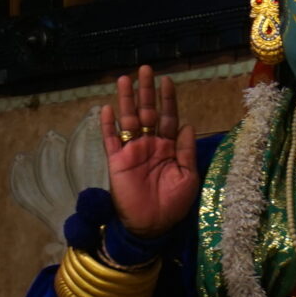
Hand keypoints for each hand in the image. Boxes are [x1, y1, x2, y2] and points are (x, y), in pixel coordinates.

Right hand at [101, 66, 200, 238]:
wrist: (151, 227)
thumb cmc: (172, 205)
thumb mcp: (188, 177)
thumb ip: (186, 151)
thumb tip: (188, 124)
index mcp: (169, 147)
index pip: (169, 117)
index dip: (168, 99)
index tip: (167, 80)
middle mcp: (150, 145)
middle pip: (147, 112)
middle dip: (146, 91)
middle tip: (146, 69)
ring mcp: (132, 151)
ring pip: (128, 120)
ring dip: (126, 99)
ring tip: (125, 79)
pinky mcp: (117, 161)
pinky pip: (110, 140)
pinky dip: (108, 125)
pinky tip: (108, 108)